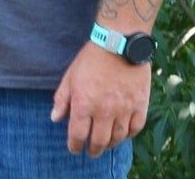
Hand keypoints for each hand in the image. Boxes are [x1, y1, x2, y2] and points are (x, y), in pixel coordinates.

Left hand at [51, 42, 150, 156]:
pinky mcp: (140, 105)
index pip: (78, 135)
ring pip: (117, 138)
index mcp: (84, 103)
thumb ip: (62, 99)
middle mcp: (104, 111)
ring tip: (106, 144)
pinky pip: (135, 128)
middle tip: (91, 151)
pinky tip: (123, 133)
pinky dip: (128, 135)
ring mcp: (124, 110)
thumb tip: (55, 118)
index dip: (74, 145)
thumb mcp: (70, 76)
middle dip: (93, 149)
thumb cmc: (91, 58)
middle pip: (99, 141)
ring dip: (110, 144)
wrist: (118, 43)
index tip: (74, 148)